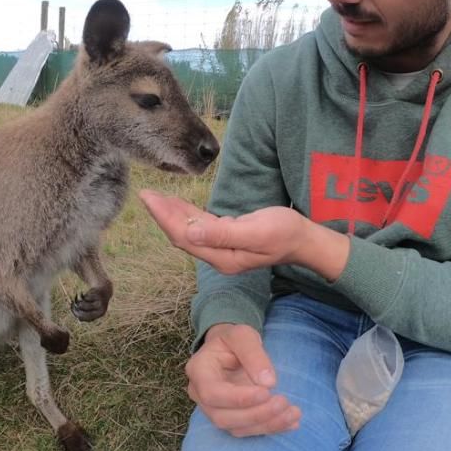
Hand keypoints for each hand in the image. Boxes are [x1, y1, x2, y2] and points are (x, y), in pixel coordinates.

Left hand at [138, 189, 350, 279]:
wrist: (305, 240)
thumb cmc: (285, 233)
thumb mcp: (257, 230)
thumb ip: (223, 234)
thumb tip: (190, 231)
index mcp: (222, 256)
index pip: (183, 236)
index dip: (164, 217)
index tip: (149, 198)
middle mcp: (218, 255)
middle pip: (181, 235)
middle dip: (162, 215)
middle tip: (145, 194)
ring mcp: (222, 248)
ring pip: (189, 231)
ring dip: (171, 214)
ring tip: (155, 197)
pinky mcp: (228, 239)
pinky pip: (200, 227)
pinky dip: (186, 215)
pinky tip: (179, 206)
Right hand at [187, 323, 300, 436]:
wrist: (230, 349)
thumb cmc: (233, 339)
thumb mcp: (242, 335)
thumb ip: (253, 354)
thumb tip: (268, 382)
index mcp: (199, 370)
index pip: (213, 393)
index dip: (239, 398)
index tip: (266, 392)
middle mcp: (200, 395)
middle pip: (222, 417)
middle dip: (256, 414)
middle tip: (284, 402)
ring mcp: (213, 410)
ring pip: (235, 428)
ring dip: (266, 424)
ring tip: (293, 413)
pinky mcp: (230, 419)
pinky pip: (247, 430)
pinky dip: (270, 428)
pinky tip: (291, 422)